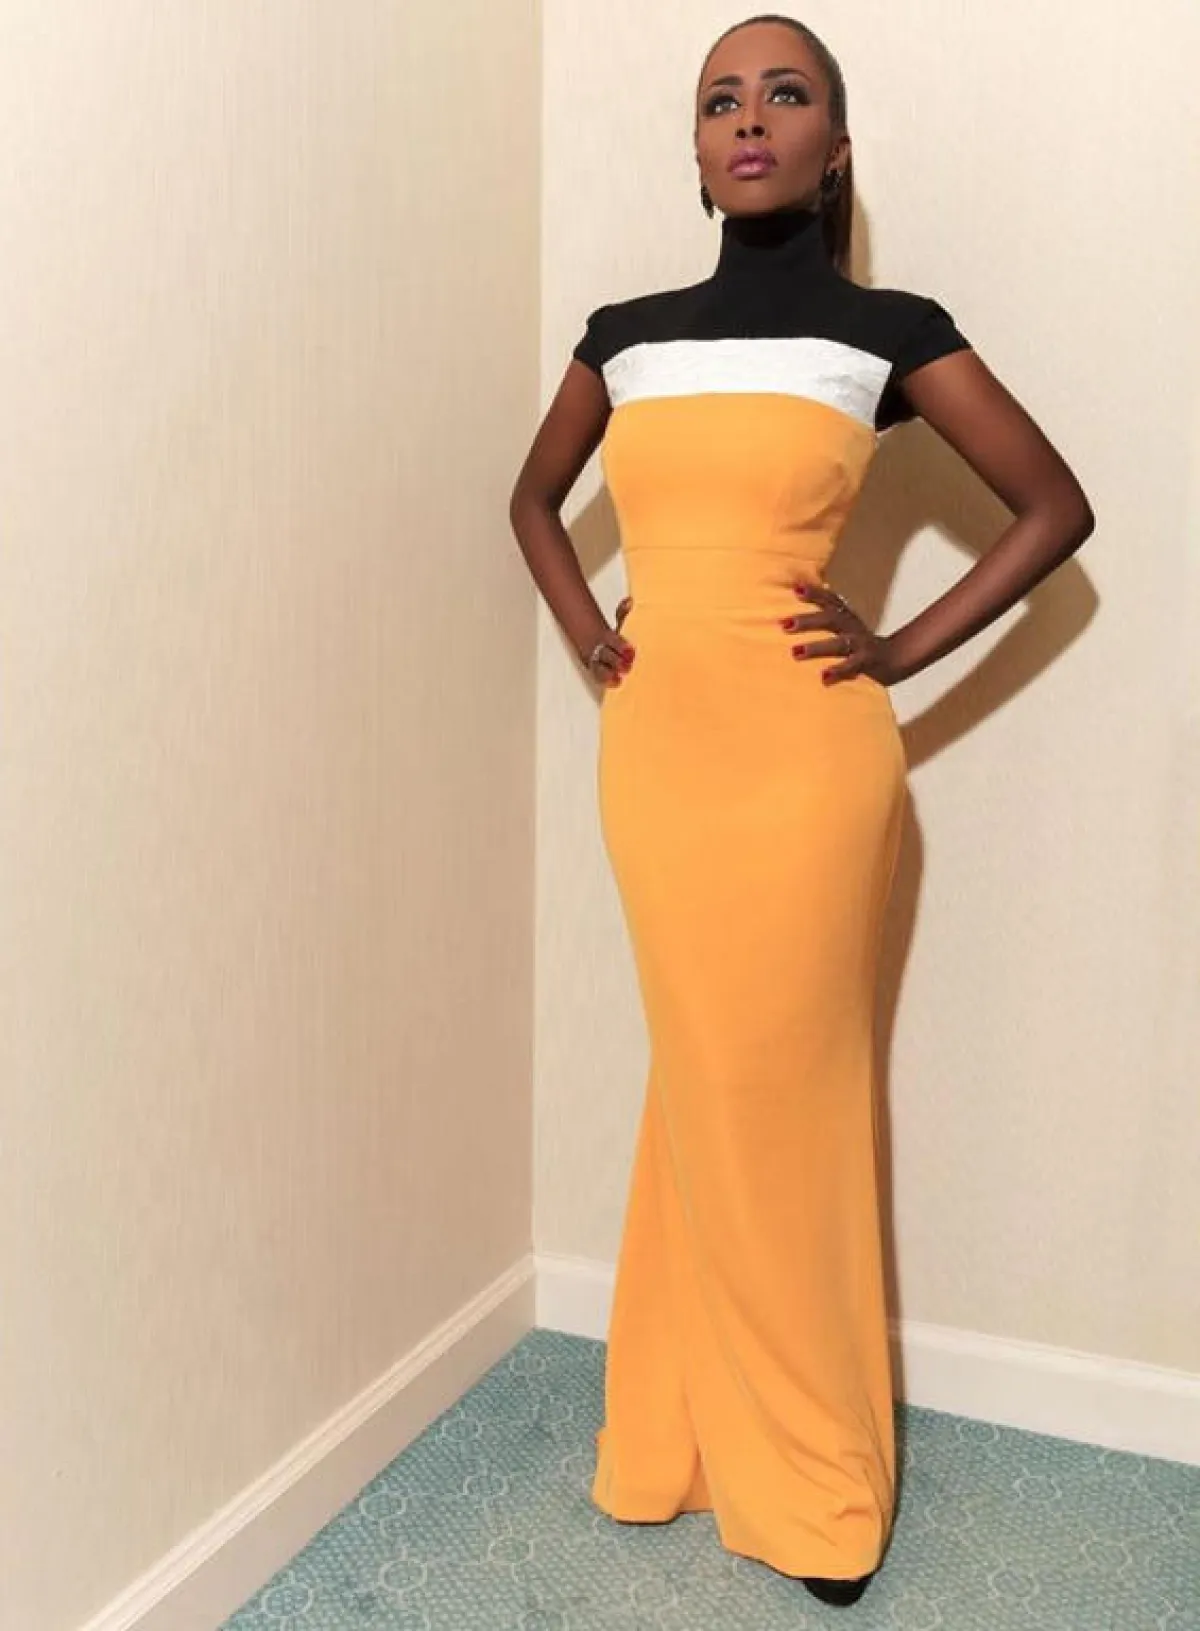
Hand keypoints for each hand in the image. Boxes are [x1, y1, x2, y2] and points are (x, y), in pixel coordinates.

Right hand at [582, 597, 634, 687]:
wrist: (599, 642)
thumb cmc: (614, 635)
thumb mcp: (620, 623)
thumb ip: (623, 613)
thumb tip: (629, 601)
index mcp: (606, 636)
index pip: (611, 640)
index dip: (620, 645)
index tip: (630, 651)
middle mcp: (599, 648)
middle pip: (604, 655)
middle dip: (615, 660)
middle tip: (627, 666)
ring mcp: (597, 661)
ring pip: (599, 667)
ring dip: (608, 673)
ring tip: (618, 677)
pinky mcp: (597, 671)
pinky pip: (599, 677)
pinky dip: (607, 681)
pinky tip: (616, 683)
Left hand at [781, 583, 897, 686]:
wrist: (895, 658)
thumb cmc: (859, 642)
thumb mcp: (844, 625)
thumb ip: (825, 616)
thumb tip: (796, 599)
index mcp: (846, 616)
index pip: (830, 600)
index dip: (814, 593)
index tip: (796, 589)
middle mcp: (852, 627)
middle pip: (830, 619)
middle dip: (807, 621)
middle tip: (784, 625)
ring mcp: (860, 645)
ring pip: (839, 644)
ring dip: (816, 648)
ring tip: (795, 652)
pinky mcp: (867, 663)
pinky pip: (852, 667)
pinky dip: (838, 671)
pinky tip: (823, 677)